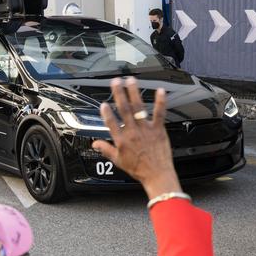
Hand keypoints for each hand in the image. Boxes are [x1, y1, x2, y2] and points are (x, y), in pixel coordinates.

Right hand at [92, 77, 180, 199]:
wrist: (157, 175)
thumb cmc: (139, 169)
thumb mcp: (118, 161)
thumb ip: (106, 150)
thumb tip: (94, 144)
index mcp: (122, 140)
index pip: (111, 123)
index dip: (106, 113)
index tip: (103, 104)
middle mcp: (132, 132)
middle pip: (124, 110)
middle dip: (119, 94)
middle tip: (115, 81)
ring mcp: (146, 129)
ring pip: (138, 108)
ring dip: (134, 92)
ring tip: (131, 80)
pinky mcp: (158, 130)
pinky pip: (159, 113)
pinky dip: (160, 102)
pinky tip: (160, 91)